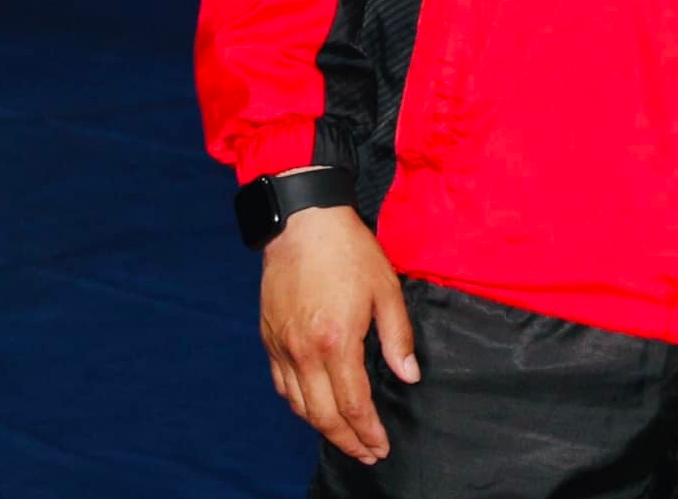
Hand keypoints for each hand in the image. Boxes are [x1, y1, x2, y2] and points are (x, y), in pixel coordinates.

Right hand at [260, 204, 419, 464]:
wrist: (303, 223)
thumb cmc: (350, 251)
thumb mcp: (386, 288)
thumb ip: (397, 336)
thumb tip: (409, 375)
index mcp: (337, 340)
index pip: (353, 404)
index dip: (368, 432)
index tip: (382, 446)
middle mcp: (304, 351)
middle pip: (323, 415)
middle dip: (348, 441)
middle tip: (368, 454)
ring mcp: (282, 347)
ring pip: (299, 406)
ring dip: (323, 429)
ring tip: (346, 437)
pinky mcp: (269, 339)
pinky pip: (282, 386)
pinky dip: (299, 405)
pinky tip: (315, 408)